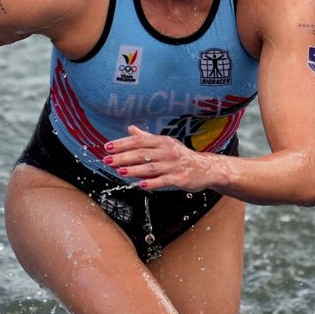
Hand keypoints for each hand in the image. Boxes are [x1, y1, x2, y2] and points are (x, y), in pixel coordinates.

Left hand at [102, 126, 218, 191]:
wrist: (206, 169)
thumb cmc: (181, 156)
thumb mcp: (166, 144)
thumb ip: (147, 138)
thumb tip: (130, 129)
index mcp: (163, 142)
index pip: (139, 141)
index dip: (122, 144)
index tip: (107, 147)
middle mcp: (168, 151)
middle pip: (142, 154)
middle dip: (123, 157)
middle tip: (107, 160)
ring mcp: (174, 165)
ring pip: (150, 168)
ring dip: (134, 170)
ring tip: (119, 171)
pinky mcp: (180, 179)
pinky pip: (163, 181)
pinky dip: (152, 183)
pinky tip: (141, 185)